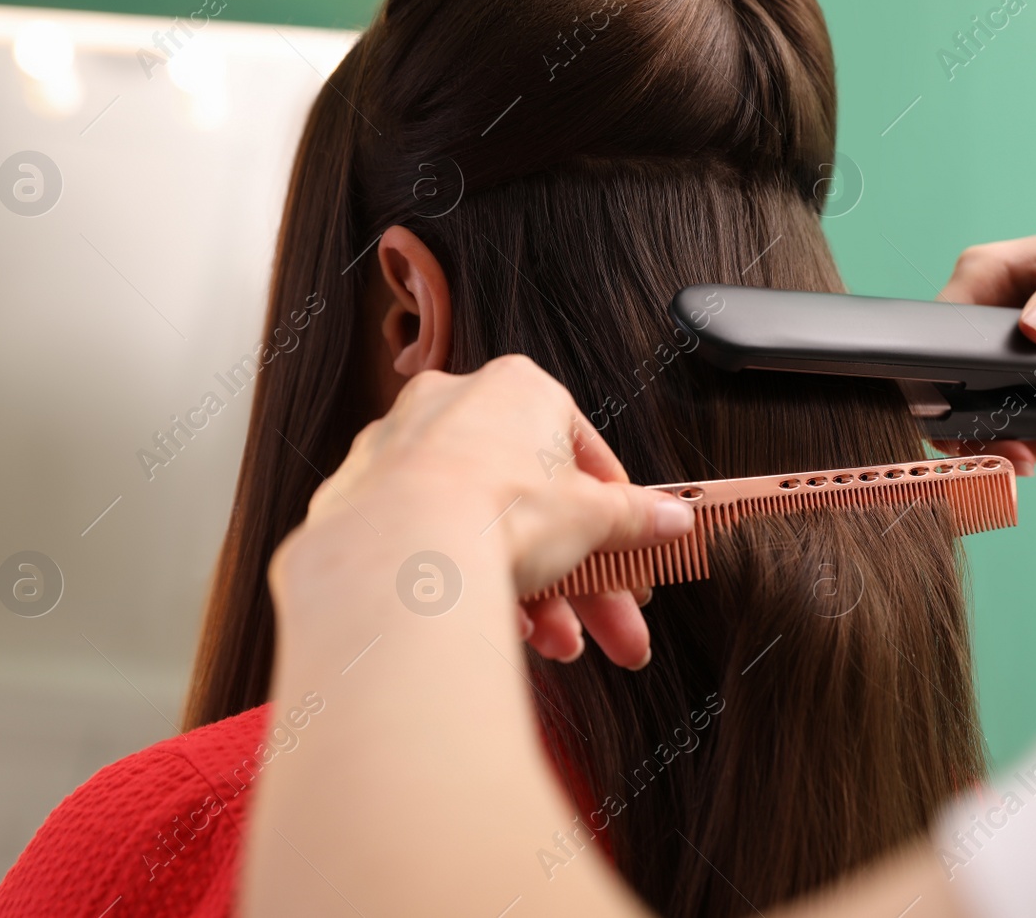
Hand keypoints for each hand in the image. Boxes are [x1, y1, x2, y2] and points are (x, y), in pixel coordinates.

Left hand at [273, 354, 693, 667]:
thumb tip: (672, 518)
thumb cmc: (495, 507)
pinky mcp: (363, 503)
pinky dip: (472, 587)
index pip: (582, 453)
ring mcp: (402, 455)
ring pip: (484, 531)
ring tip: (564, 645)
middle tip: (616, 625)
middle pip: (534, 504)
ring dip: (536, 595)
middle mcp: (453, 408)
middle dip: (583, 576)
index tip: (633, 556)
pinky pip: (434, 546)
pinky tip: (504, 631)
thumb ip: (634, 516)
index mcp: (516, 390)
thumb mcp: (592, 516)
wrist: (400, 550)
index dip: (617, 516)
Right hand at [936, 212, 1035, 478]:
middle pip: (970, 398)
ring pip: (1014, 425)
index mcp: (985, 278)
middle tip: (1031, 464)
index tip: (981, 426)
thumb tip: (1035, 328)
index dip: (947, 390)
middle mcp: (991, 322)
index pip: (940, 339)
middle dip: (1007, 439)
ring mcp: (1017, 360)